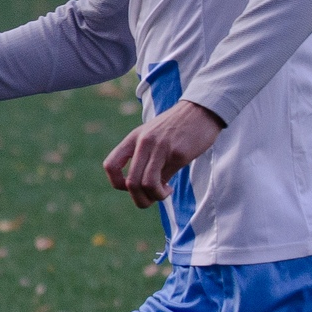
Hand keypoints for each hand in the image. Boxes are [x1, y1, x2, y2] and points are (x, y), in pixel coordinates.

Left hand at [101, 100, 223, 207]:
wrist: (201, 110)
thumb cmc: (176, 127)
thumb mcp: (152, 137)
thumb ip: (142, 158)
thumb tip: (140, 190)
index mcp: (134, 138)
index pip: (111, 165)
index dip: (116, 183)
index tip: (129, 187)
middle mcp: (144, 143)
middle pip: (130, 182)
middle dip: (139, 199)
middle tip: (149, 200)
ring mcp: (161, 148)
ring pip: (146, 184)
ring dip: (153, 197)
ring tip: (162, 194)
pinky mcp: (178, 154)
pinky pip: (166, 179)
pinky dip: (165, 191)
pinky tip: (170, 188)